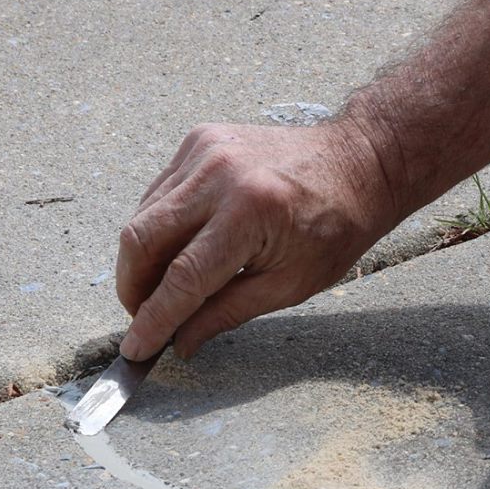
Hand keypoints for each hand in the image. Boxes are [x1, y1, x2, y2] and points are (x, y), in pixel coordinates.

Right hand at [115, 119, 401, 360]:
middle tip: (143, 317)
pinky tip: (176, 249)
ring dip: (141, 261)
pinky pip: (158, 193)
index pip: (182, 277)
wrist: (357, 162)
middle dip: (132, 288)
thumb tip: (180, 341)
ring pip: (143, 215)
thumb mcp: (289, 285)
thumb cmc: (335, 226)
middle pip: (142, 239)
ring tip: (160, 289)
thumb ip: (227, 313)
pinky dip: (157, 228)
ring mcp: (205, 151)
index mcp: (250, 213)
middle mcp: (219, 175)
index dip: (153, 319)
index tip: (136, 348)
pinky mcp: (199, 140)